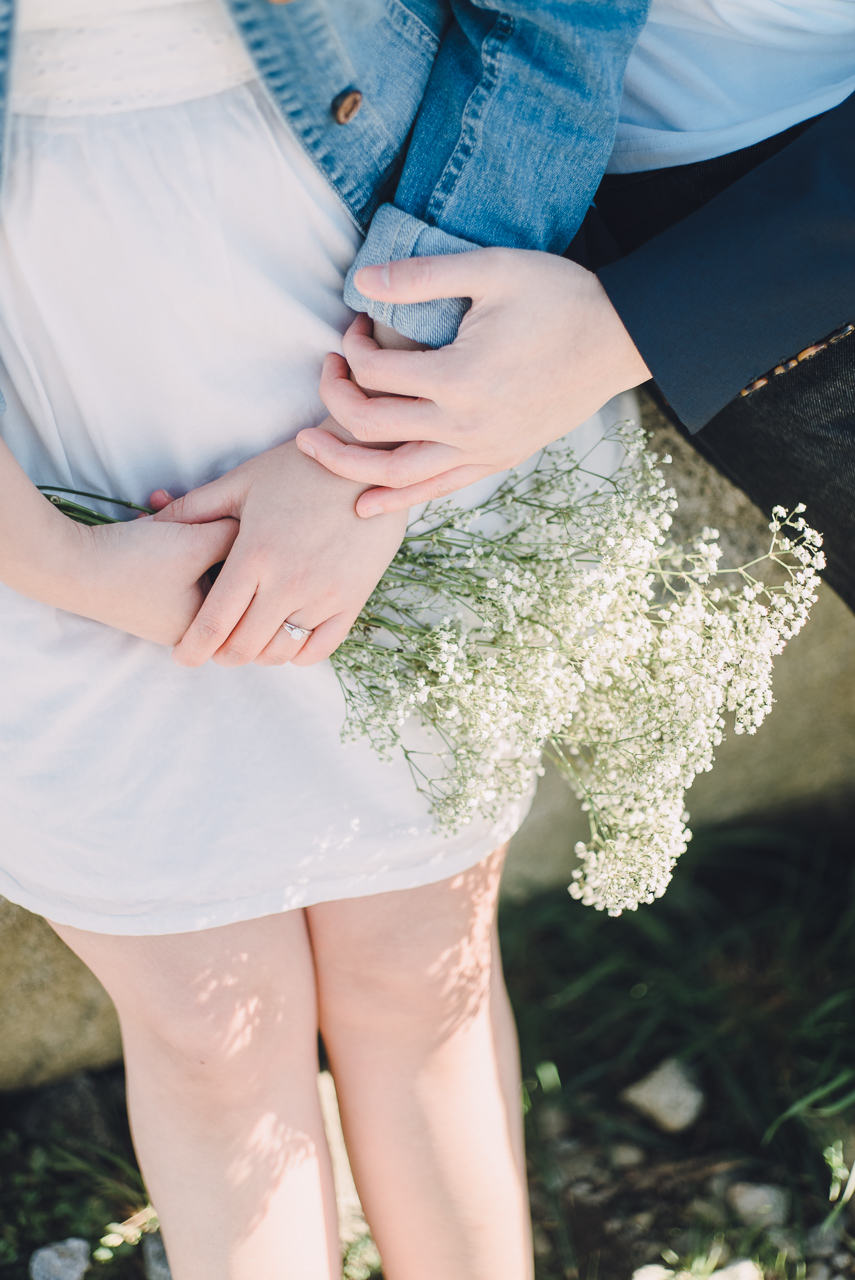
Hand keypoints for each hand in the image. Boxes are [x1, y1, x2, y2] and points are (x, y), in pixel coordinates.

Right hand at [53, 515, 238, 644]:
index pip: (248, 588)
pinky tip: (155, 508)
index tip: (234, 521)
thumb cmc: (136, 561)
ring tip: (165, 503)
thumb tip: (260, 527)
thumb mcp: (198, 542)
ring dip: (185, 528)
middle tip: (197, 507)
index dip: (244, 547)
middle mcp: (188, 628)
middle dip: (208, 534)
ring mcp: (165, 612)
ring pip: (194, 562)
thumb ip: (237, 535)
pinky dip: (167, 534)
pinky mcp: (146, 592)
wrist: (65, 563)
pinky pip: (171, 560)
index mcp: (208, 630)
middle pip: (220, 573)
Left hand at [151, 438, 407, 667]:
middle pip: (244, 647)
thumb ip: (195, 507)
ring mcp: (324, 594)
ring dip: (259, 655)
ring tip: (248, 643)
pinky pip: (320, 648)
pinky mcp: (352, 599)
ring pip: (281, 651)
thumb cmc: (299, 468)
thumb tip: (151, 517)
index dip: (192, 648)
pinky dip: (297, 653)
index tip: (182, 657)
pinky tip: (285, 639)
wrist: (367, 462)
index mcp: (254, 556)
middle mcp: (288, 583)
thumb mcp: (242, 481)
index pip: (213, 624)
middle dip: (221, 655)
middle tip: (213, 650)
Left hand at [296, 248, 649, 515]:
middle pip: (370, 426)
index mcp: (459, 377)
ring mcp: (481, 450)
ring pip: (393, 473)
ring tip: (310, 446)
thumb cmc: (558, 296)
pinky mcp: (495, 460)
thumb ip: (422, 276)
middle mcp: (465, 425)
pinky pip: (435, 490)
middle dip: (334, 396)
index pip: (373, 374)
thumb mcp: (492, 269)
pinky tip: (364, 504)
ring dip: (343, 463)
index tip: (356, 324)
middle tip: (326, 370)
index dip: (350, 347)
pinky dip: (394, 498)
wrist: (619, 338)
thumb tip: (359, 282)